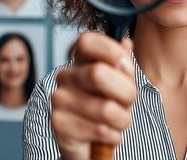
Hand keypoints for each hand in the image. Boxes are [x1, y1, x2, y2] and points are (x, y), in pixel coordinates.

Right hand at [51, 32, 135, 159]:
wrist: (92, 144)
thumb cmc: (107, 107)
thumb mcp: (121, 83)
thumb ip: (123, 64)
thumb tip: (126, 42)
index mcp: (81, 60)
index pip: (87, 41)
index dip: (111, 51)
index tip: (125, 66)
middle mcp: (66, 76)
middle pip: (98, 73)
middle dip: (126, 92)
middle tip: (128, 102)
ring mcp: (59, 99)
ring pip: (105, 108)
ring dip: (122, 120)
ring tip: (118, 122)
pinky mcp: (58, 123)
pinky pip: (99, 129)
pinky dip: (112, 135)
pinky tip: (108, 134)